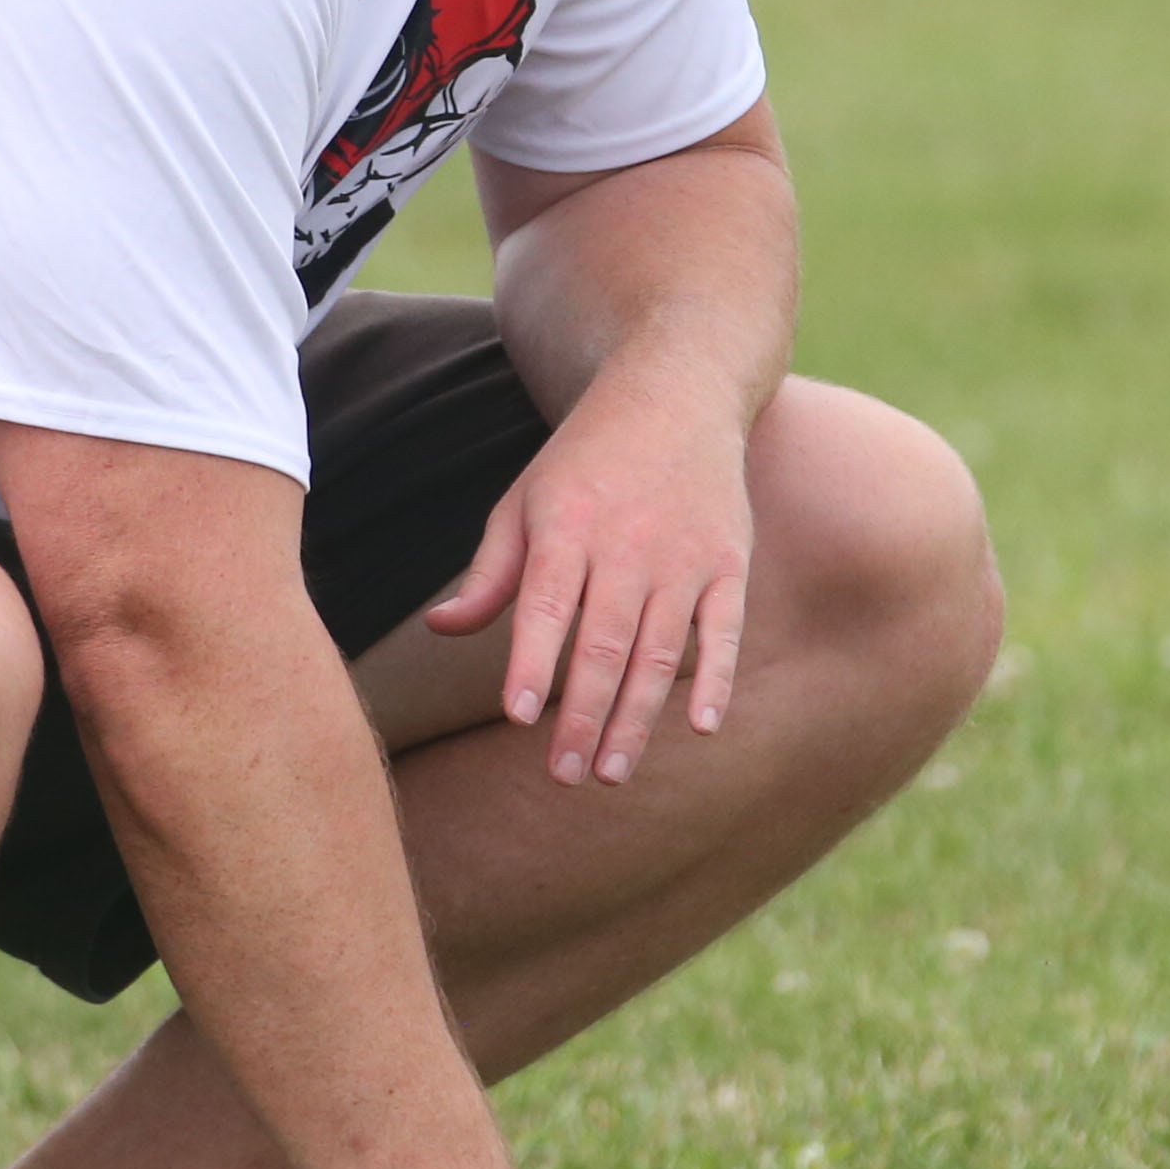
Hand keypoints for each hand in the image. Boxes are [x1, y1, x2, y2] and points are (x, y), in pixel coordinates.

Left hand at [423, 378, 754, 785]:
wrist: (677, 392)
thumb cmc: (586, 460)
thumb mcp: (524, 501)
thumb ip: (489, 572)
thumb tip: (441, 628)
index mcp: (567, 526)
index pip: (546, 604)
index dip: (533, 660)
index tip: (519, 716)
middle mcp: (627, 543)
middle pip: (604, 642)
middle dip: (583, 715)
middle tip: (564, 776)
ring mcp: (683, 556)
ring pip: (660, 650)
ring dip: (637, 717)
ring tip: (611, 772)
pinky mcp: (728, 562)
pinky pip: (724, 630)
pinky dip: (718, 678)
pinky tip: (704, 727)